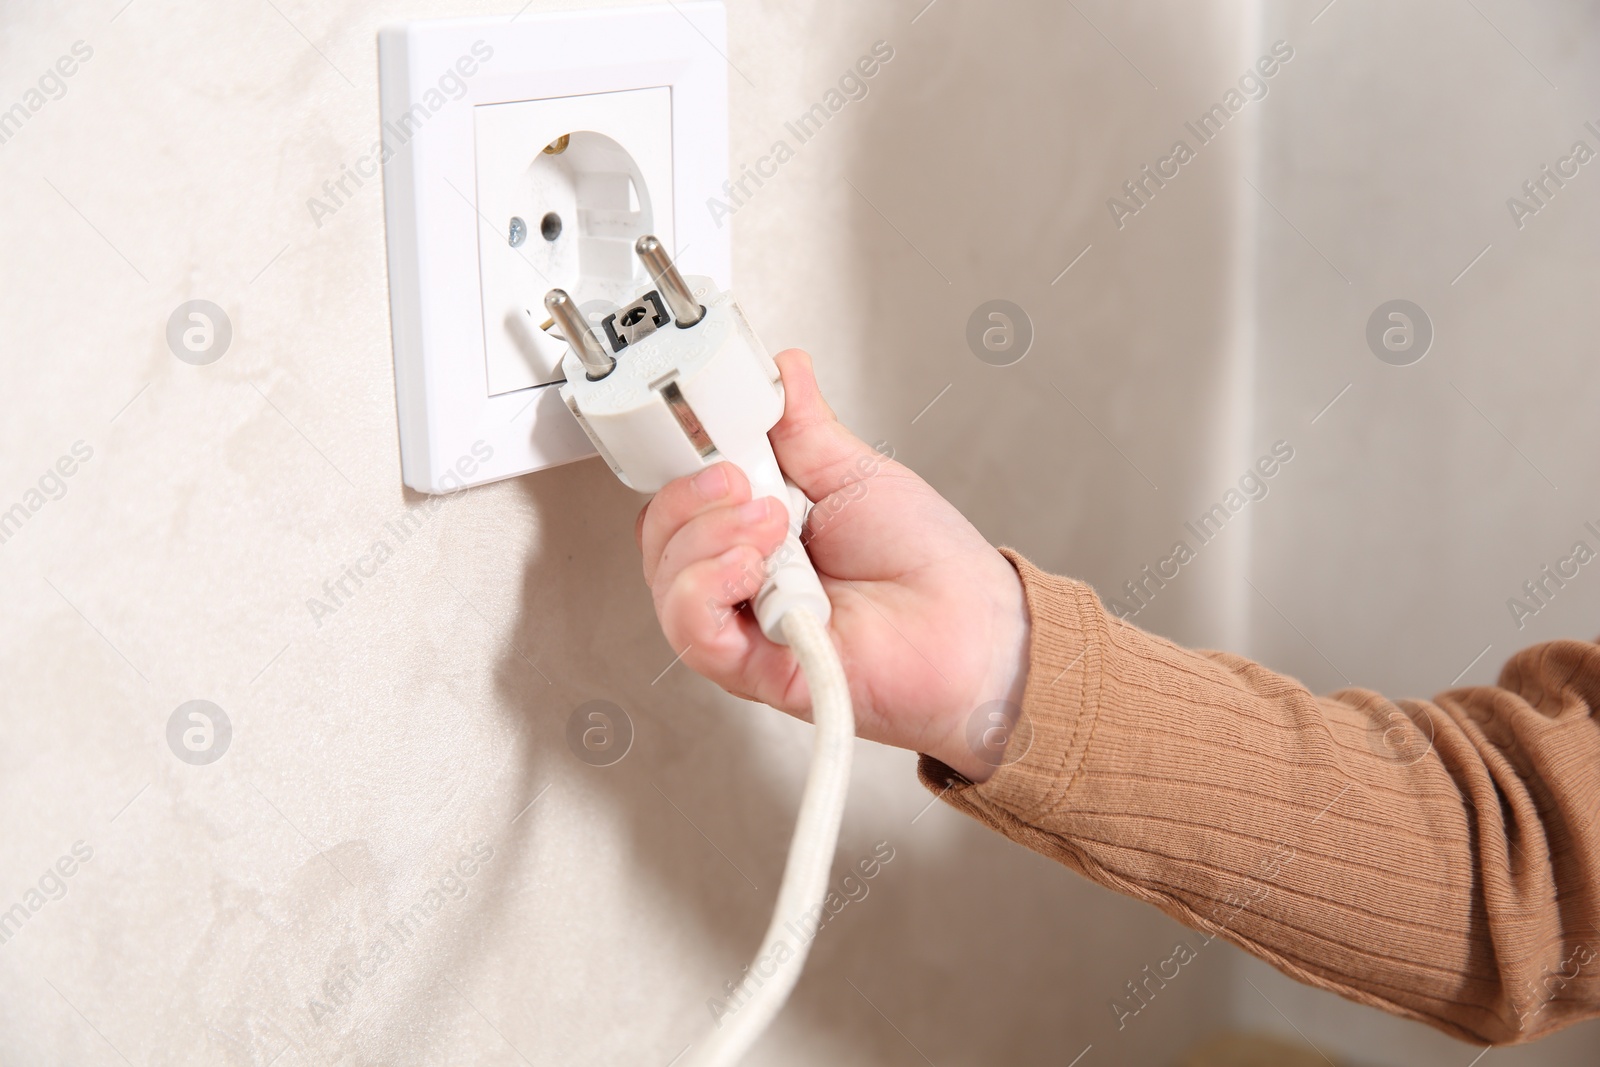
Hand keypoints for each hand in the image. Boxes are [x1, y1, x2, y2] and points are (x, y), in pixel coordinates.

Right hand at [635, 349, 1029, 780]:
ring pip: (668, 578)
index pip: (681, 490)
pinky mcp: (752, 667)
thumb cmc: (929, 564)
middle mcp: (740, 575)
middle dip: (693, 493)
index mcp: (756, 525)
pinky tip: (751, 567)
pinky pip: (692, 631)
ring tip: (772, 521)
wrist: (974, 629)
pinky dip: (708, 587)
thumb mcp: (856, 473)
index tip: (704, 424)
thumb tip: (778, 368)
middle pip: (661, 533)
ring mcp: (743, 621)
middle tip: (744, 477)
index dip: (679, 455)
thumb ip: (803, 427)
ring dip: (708, 537)